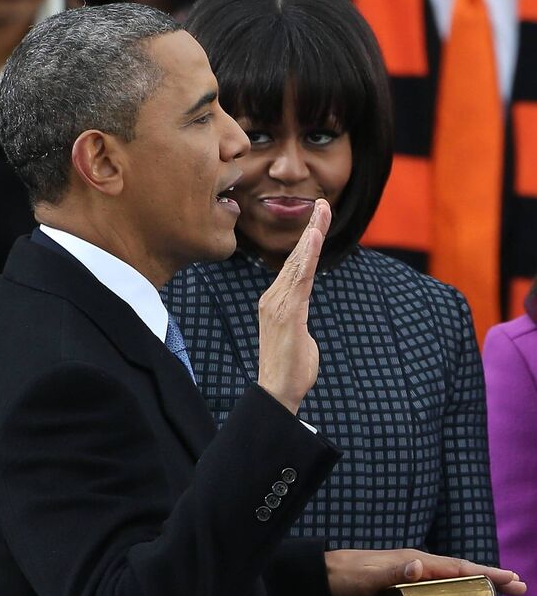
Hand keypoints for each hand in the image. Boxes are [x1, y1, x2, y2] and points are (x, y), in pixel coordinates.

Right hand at [257, 199, 330, 413]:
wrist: (277, 392)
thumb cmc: (289, 368)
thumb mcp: (298, 335)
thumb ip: (299, 318)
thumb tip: (303, 315)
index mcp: (275, 302)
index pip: (293, 265)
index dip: (306, 241)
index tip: (318, 219)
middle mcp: (272, 298)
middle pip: (294, 258)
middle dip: (311, 228)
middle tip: (324, 203)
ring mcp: (277, 305)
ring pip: (297, 263)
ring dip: (311, 235)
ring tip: (322, 212)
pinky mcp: (288, 314)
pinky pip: (300, 279)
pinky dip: (307, 256)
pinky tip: (314, 238)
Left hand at [323, 548, 526, 595]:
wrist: (324, 575)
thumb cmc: (348, 575)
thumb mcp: (372, 576)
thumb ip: (395, 571)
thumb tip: (421, 566)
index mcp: (415, 561)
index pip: (458, 567)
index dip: (486, 573)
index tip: (513, 579)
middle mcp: (417, 565)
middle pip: (461, 571)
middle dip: (490, 577)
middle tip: (521, 586)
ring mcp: (410, 573)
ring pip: (452, 579)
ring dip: (476, 585)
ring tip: (500, 593)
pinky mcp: (403, 584)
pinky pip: (438, 588)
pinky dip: (456, 592)